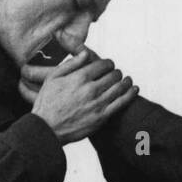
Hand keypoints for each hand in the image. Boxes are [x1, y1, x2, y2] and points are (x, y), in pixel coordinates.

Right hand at [20, 49, 137, 142]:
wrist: (47, 129)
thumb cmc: (47, 103)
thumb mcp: (53, 78)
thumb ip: (71, 64)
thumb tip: (85, 53)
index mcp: (79, 77)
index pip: (103, 64)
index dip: (107, 63)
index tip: (108, 65)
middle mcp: (90, 89)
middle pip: (113, 75)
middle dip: (116, 72)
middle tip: (115, 74)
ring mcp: (97, 104)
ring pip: (119, 87)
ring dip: (125, 81)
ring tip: (127, 80)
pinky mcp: (101, 117)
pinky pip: (121, 102)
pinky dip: (130, 94)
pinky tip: (134, 89)